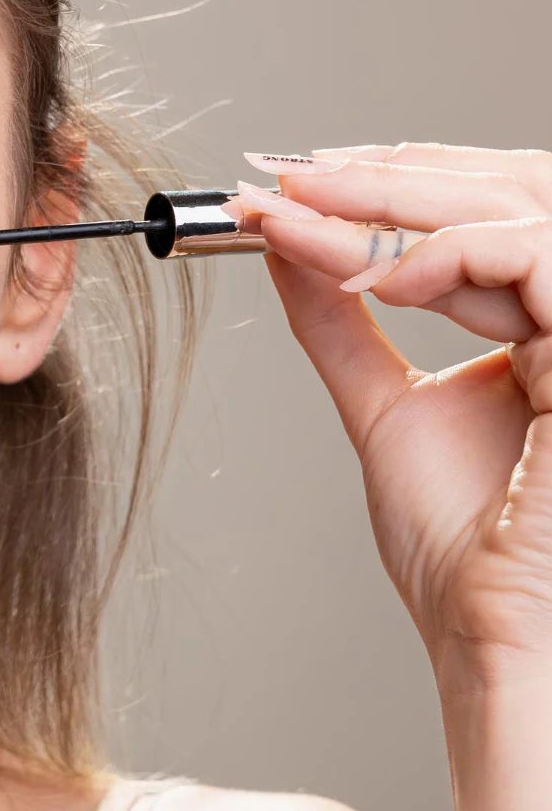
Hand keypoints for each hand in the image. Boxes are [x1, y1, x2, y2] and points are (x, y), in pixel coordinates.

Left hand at [227, 142, 551, 700]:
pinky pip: (538, 257)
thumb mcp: (382, 407)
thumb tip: (286, 245)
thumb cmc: (458, 550)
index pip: (475, 218)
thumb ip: (341, 324)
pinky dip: (443, 251)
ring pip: (521, 204)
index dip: (383, 188)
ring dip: (395, 199)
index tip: (284, 191)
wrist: (491, 636)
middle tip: (285, 180)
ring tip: (302, 215)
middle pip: (506, 189)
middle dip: (384, 173)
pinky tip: (370, 278)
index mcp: (541, 329)